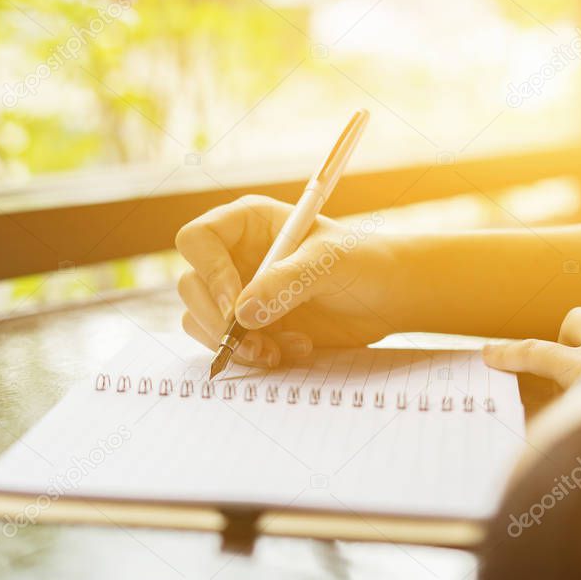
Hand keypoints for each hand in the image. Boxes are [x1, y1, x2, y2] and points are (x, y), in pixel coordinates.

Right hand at [175, 195, 395, 365]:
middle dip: (218, 321)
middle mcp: (234, 256)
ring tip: (278, 351)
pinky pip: (228, 345)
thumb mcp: (329, 263)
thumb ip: (285, 282)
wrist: (388, 297)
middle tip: (255, 342)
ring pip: (201, 321)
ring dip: (235, 344)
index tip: (235, 305)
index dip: (209, 272)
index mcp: (247, 224)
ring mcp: (239, 293)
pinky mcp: (250, 326)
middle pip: (192, 286)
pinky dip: (253, 355)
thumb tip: (240, 313)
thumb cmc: (363, 263)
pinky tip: (294, 350)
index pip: (197, 239)